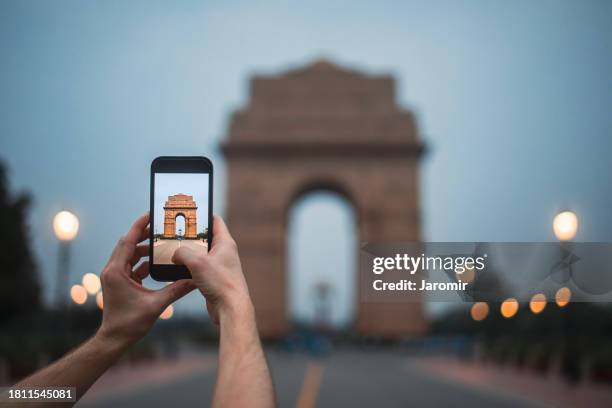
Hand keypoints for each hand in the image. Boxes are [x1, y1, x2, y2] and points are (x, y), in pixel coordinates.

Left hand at [97, 212, 194, 346]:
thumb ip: (176, 290)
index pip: (128, 241)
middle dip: (144, 235)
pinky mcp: (118, 282)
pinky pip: (131, 265)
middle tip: (160, 228)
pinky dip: (143, 262)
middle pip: (128, 244)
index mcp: (117, 272)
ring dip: (145, 249)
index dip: (139, 226)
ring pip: (130, 255)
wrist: (114, 339)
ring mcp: (114, 276)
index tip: (150, 214)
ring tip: (161, 245)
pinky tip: (157, 264)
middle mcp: (112, 270)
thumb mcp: (156, 305)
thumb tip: (195, 280)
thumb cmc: (130, 323)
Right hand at [172, 216, 251, 324]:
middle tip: (175, 233)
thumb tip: (175, 254)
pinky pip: (200, 268)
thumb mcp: (197, 262)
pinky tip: (178, 269)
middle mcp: (224, 252)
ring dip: (188, 253)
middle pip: (205, 237)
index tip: (188, 213)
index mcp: (225, 242)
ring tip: (173, 250)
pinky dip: (189, 267)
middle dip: (190, 236)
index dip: (202, 215)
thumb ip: (183, 252)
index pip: (214, 221)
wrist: (230, 308)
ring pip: (201, 254)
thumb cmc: (220, 283)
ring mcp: (219, 265)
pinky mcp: (214, 278)